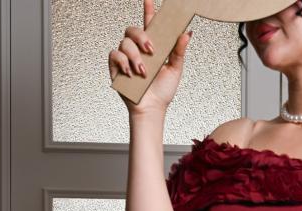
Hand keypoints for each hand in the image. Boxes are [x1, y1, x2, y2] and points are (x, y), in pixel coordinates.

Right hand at [108, 0, 192, 116]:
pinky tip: (131, 73)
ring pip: (124, 42)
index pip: (149, 24)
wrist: (152, 109)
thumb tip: (186, 33)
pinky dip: (123, 62)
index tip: (149, 0)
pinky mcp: (116, 67)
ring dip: (135, 56)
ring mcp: (126, 58)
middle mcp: (137, 50)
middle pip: (132, 29)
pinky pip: (114, 54)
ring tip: (143, 72)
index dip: (148, 11)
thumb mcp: (175, 70)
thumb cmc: (162, 92)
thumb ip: (179, 51)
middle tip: (151, 50)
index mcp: (151, 47)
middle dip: (141, 37)